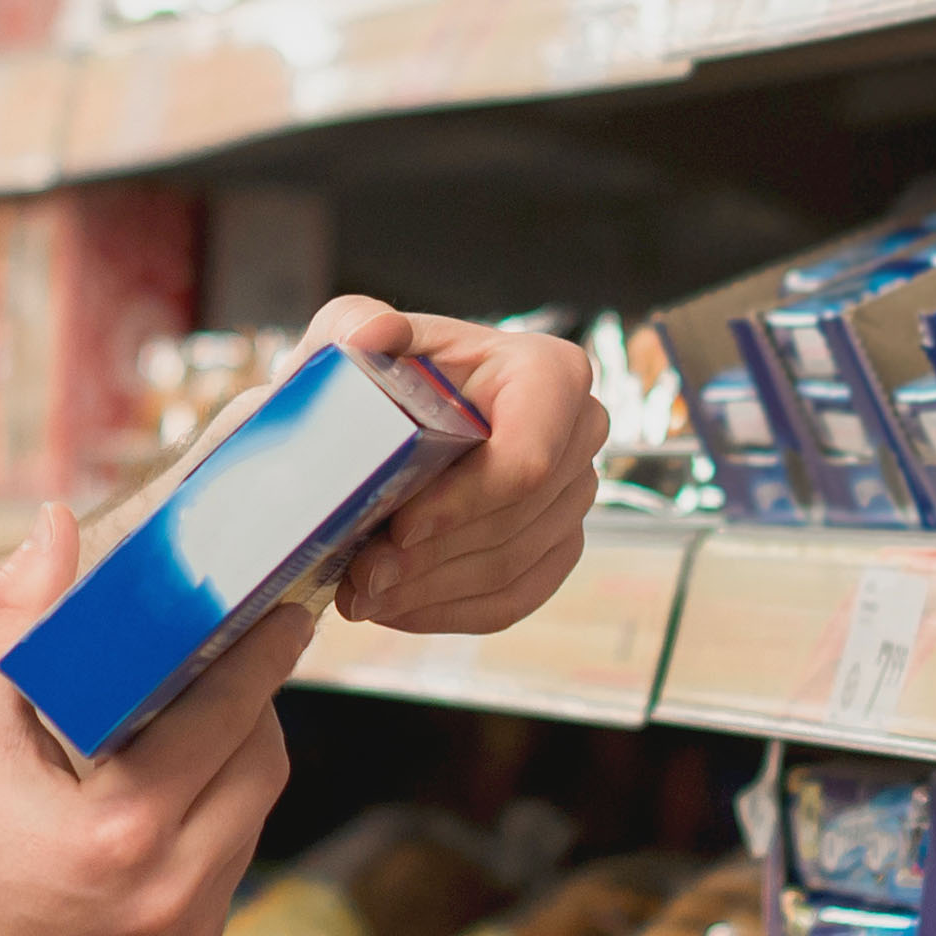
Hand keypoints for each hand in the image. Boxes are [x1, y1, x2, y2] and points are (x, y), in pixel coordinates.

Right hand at [0, 507, 309, 935]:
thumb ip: (15, 618)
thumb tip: (56, 523)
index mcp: (119, 831)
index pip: (226, 719)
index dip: (260, 659)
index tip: (282, 614)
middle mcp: (167, 895)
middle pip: (260, 769)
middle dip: (254, 709)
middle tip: (236, 660)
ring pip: (251, 822)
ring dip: (237, 768)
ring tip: (206, 721)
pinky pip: (227, 874)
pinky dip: (213, 828)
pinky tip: (178, 797)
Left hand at [307, 295, 598, 633]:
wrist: (390, 417)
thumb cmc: (379, 372)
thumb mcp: (355, 336)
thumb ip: (356, 324)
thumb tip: (376, 334)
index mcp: (549, 373)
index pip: (527, 457)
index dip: (463, 502)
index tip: (397, 527)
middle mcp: (580, 432)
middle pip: (516, 519)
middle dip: (433, 556)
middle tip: (361, 574)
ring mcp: (574, 494)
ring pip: (511, 566)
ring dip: (429, 591)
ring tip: (361, 593)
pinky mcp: (556, 546)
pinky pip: (513, 599)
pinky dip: (448, 611)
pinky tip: (394, 608)